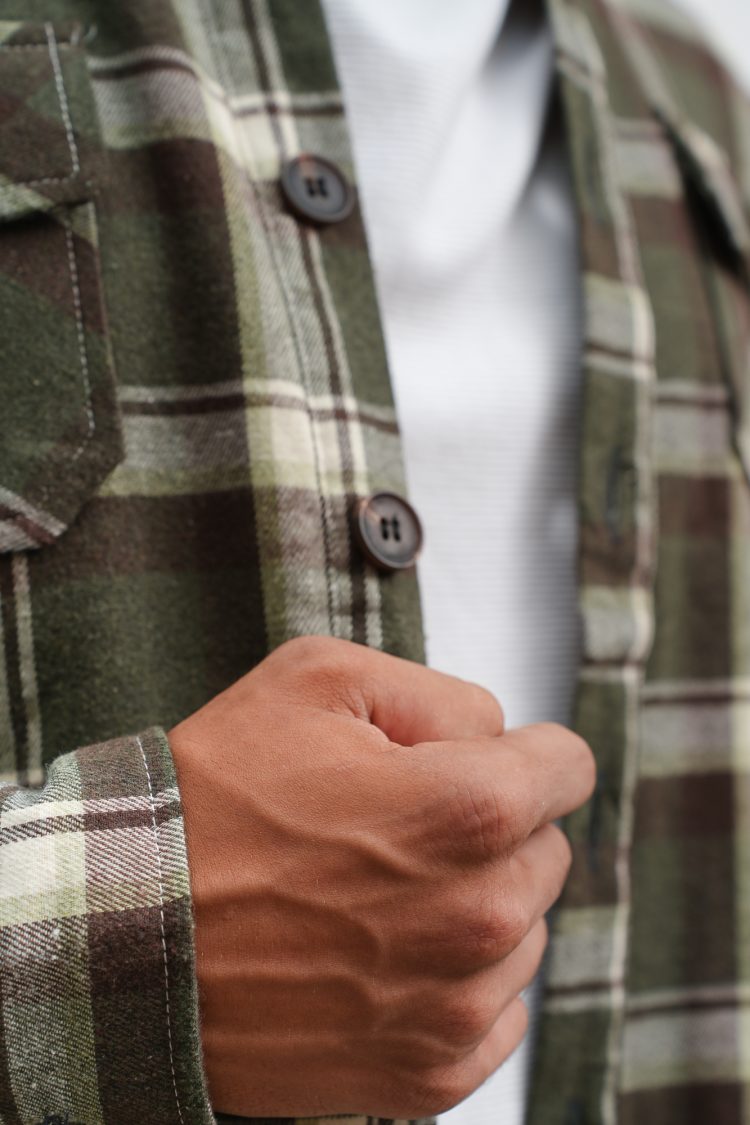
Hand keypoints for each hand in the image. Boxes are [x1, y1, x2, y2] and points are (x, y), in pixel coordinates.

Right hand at [168, 636, 594, 1117]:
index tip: (482, 760)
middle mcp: (482, 914)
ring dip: (470, 903)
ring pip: (521, 928)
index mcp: (469, 807)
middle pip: (545, 846)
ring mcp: (457, 1004)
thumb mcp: (317, 681)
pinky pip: (495, 1010)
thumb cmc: (211, 804)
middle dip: (488, 825)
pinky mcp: (427, 1074)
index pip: (569, 764)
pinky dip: (453, 979)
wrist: (124, 937)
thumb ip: (436, 692)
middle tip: (392, 824)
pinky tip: (377, 953)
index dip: (524, 750)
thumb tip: (495, 733)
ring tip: (370, 892)